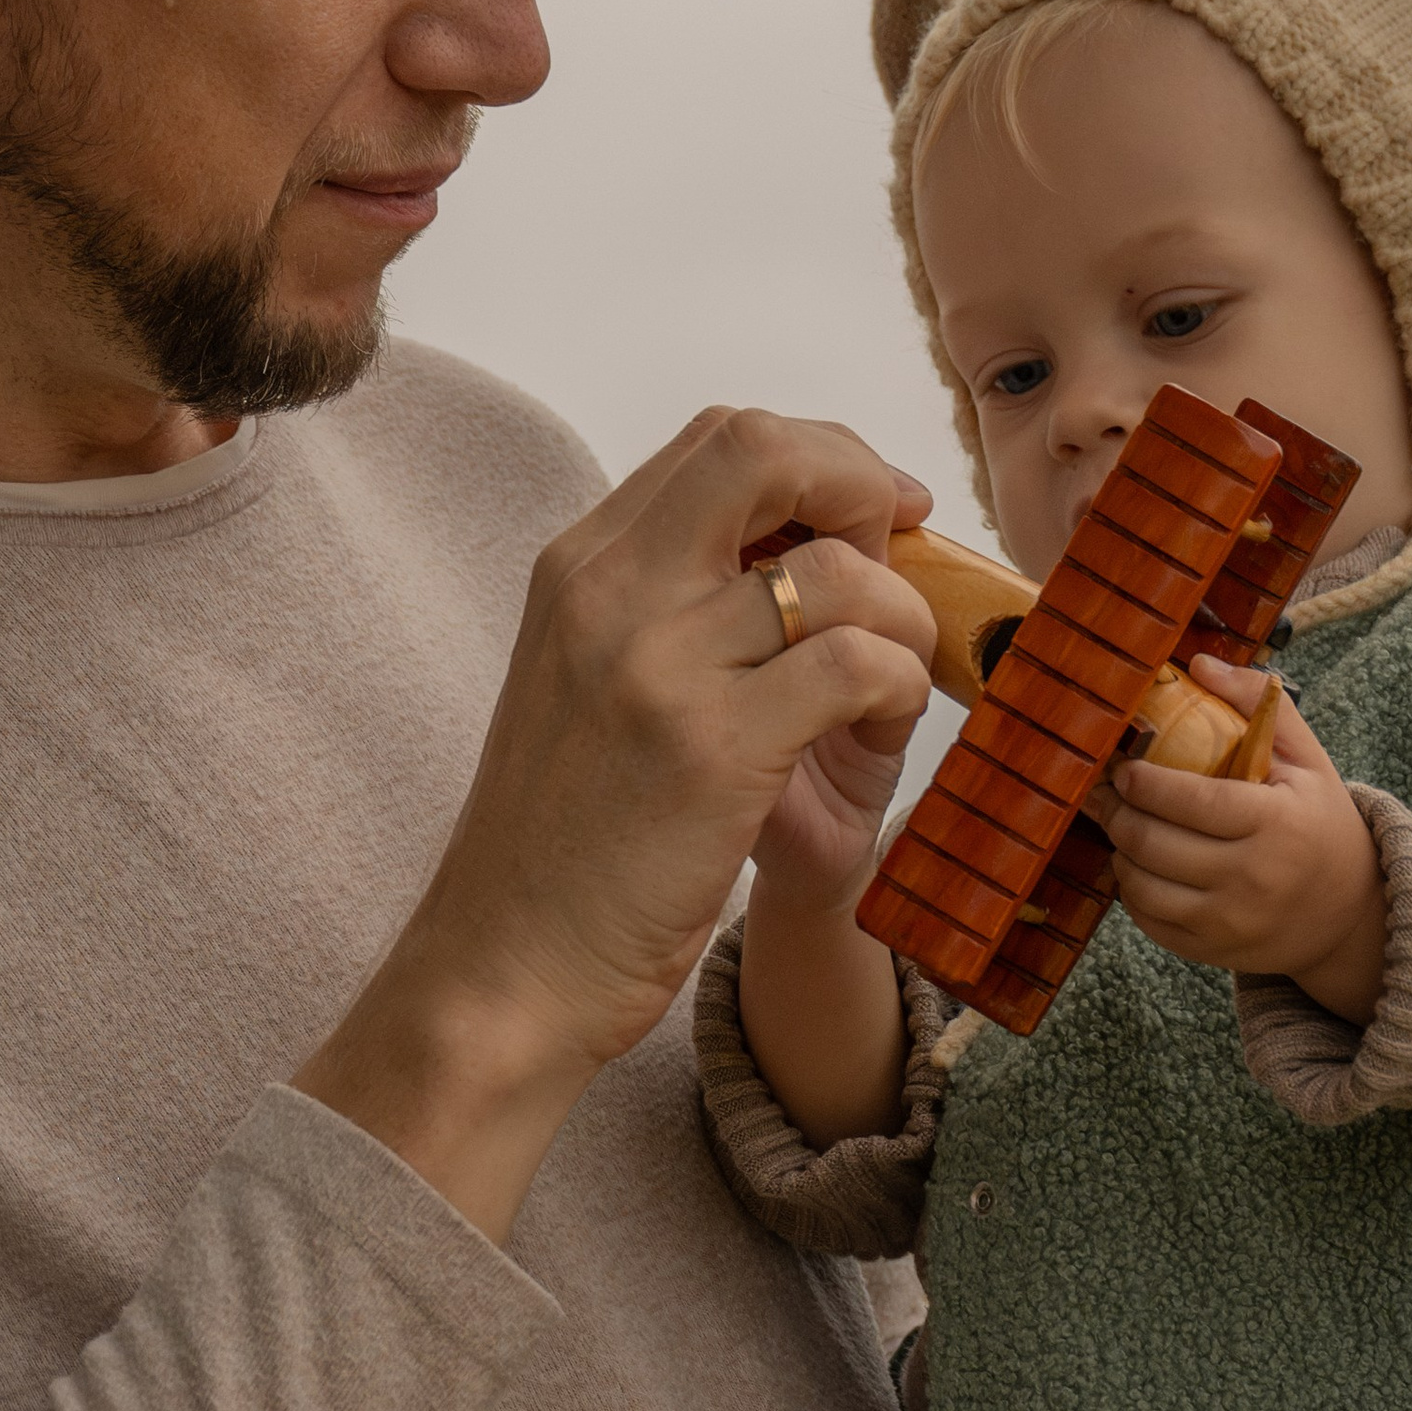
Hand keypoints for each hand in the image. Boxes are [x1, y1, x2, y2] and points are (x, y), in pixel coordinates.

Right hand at [298, 411, 937, 1235]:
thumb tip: (805, 548)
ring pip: (835, 567)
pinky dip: (900, 685)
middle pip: (768, 450)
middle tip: (906, 553)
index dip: (822, 459)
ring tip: (891, 684)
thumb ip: (668, 608)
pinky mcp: (711, 749)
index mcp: (579, 569)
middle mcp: (609, 593)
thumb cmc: (564, 846)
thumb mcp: (589, 685)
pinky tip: (880, 732)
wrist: (506, 971)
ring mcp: (655, 666)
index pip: (721, 439)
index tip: (872, 514)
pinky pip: (855, 662)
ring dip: (902, 614)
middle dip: (865, 484)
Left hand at [1089, 655, 1386, 1020]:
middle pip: (1155, 845)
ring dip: (1120, 852)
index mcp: (1277, 824)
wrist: (1349, 910)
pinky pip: (1149, 921)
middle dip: (1119, 814)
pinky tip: (1138, 865)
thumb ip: (1258, 704)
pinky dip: (1131, 891)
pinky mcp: (1213, 950)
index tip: (1124, 768)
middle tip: (1108, 793)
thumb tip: (1198, 665)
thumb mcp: (1307, 759)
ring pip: (1142, 886)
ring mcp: (1231, 922)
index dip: (1145, 784)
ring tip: (1122, 826)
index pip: (1194, 802)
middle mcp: (1253, 879)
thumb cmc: (1320, 822)